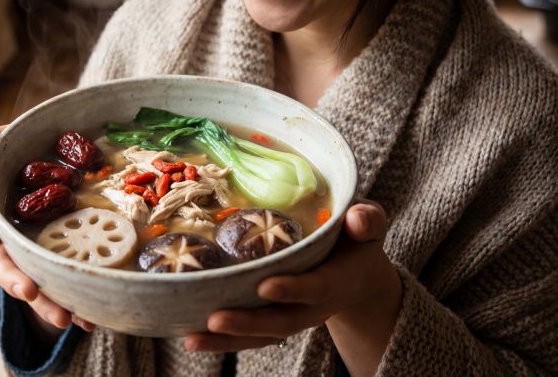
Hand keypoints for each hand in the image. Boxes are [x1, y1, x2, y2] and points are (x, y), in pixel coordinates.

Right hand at [0, 125, 94, 333]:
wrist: (55, 178)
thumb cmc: (27, 160)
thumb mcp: (14, 146)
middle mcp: (6, 240)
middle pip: (4, 264)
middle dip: (16, 281)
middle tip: (30, 292)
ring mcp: (27, 259)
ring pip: (30, 286)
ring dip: (45, 304)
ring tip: (65, 318)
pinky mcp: (50, 270)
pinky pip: (57, 292)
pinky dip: (71, 307)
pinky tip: (88, 319)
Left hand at [184, 200, 401, 361]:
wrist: (356, 272)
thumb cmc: (356, 239)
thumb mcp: (368, 225)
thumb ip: (367, 220)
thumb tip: (357, 217)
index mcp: (337, 280)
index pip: (316, 288)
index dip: (293, 289)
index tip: (265, 285)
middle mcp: (313, 306)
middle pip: (281, 322)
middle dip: (248, 323)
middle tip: (216, 318)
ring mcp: (292, 316)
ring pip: (260, 335)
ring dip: (226, 340)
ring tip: (192, 338)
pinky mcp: (273, 320)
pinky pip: (248, 336)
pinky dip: (220, 340)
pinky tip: (189, 337)